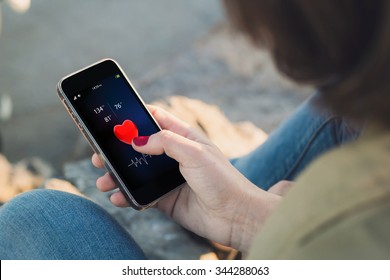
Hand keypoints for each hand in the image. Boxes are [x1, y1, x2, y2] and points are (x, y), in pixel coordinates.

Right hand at [92, 105, 285, 253]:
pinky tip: (118, 198)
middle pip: (140, 147)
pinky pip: (140, 195)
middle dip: (118, 150)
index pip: (156, 119)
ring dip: (118, 175)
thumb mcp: (195, 152)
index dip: (135, 116)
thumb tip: (137, 140)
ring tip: (103, 180)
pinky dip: (127, 196)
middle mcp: (174, 156)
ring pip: (136, 172)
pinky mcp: (165, 199)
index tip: (114, 118)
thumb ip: (165, 142)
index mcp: (184, 138)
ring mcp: (168, 178)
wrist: (235, 216)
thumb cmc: (222, 180)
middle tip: (99, 154)